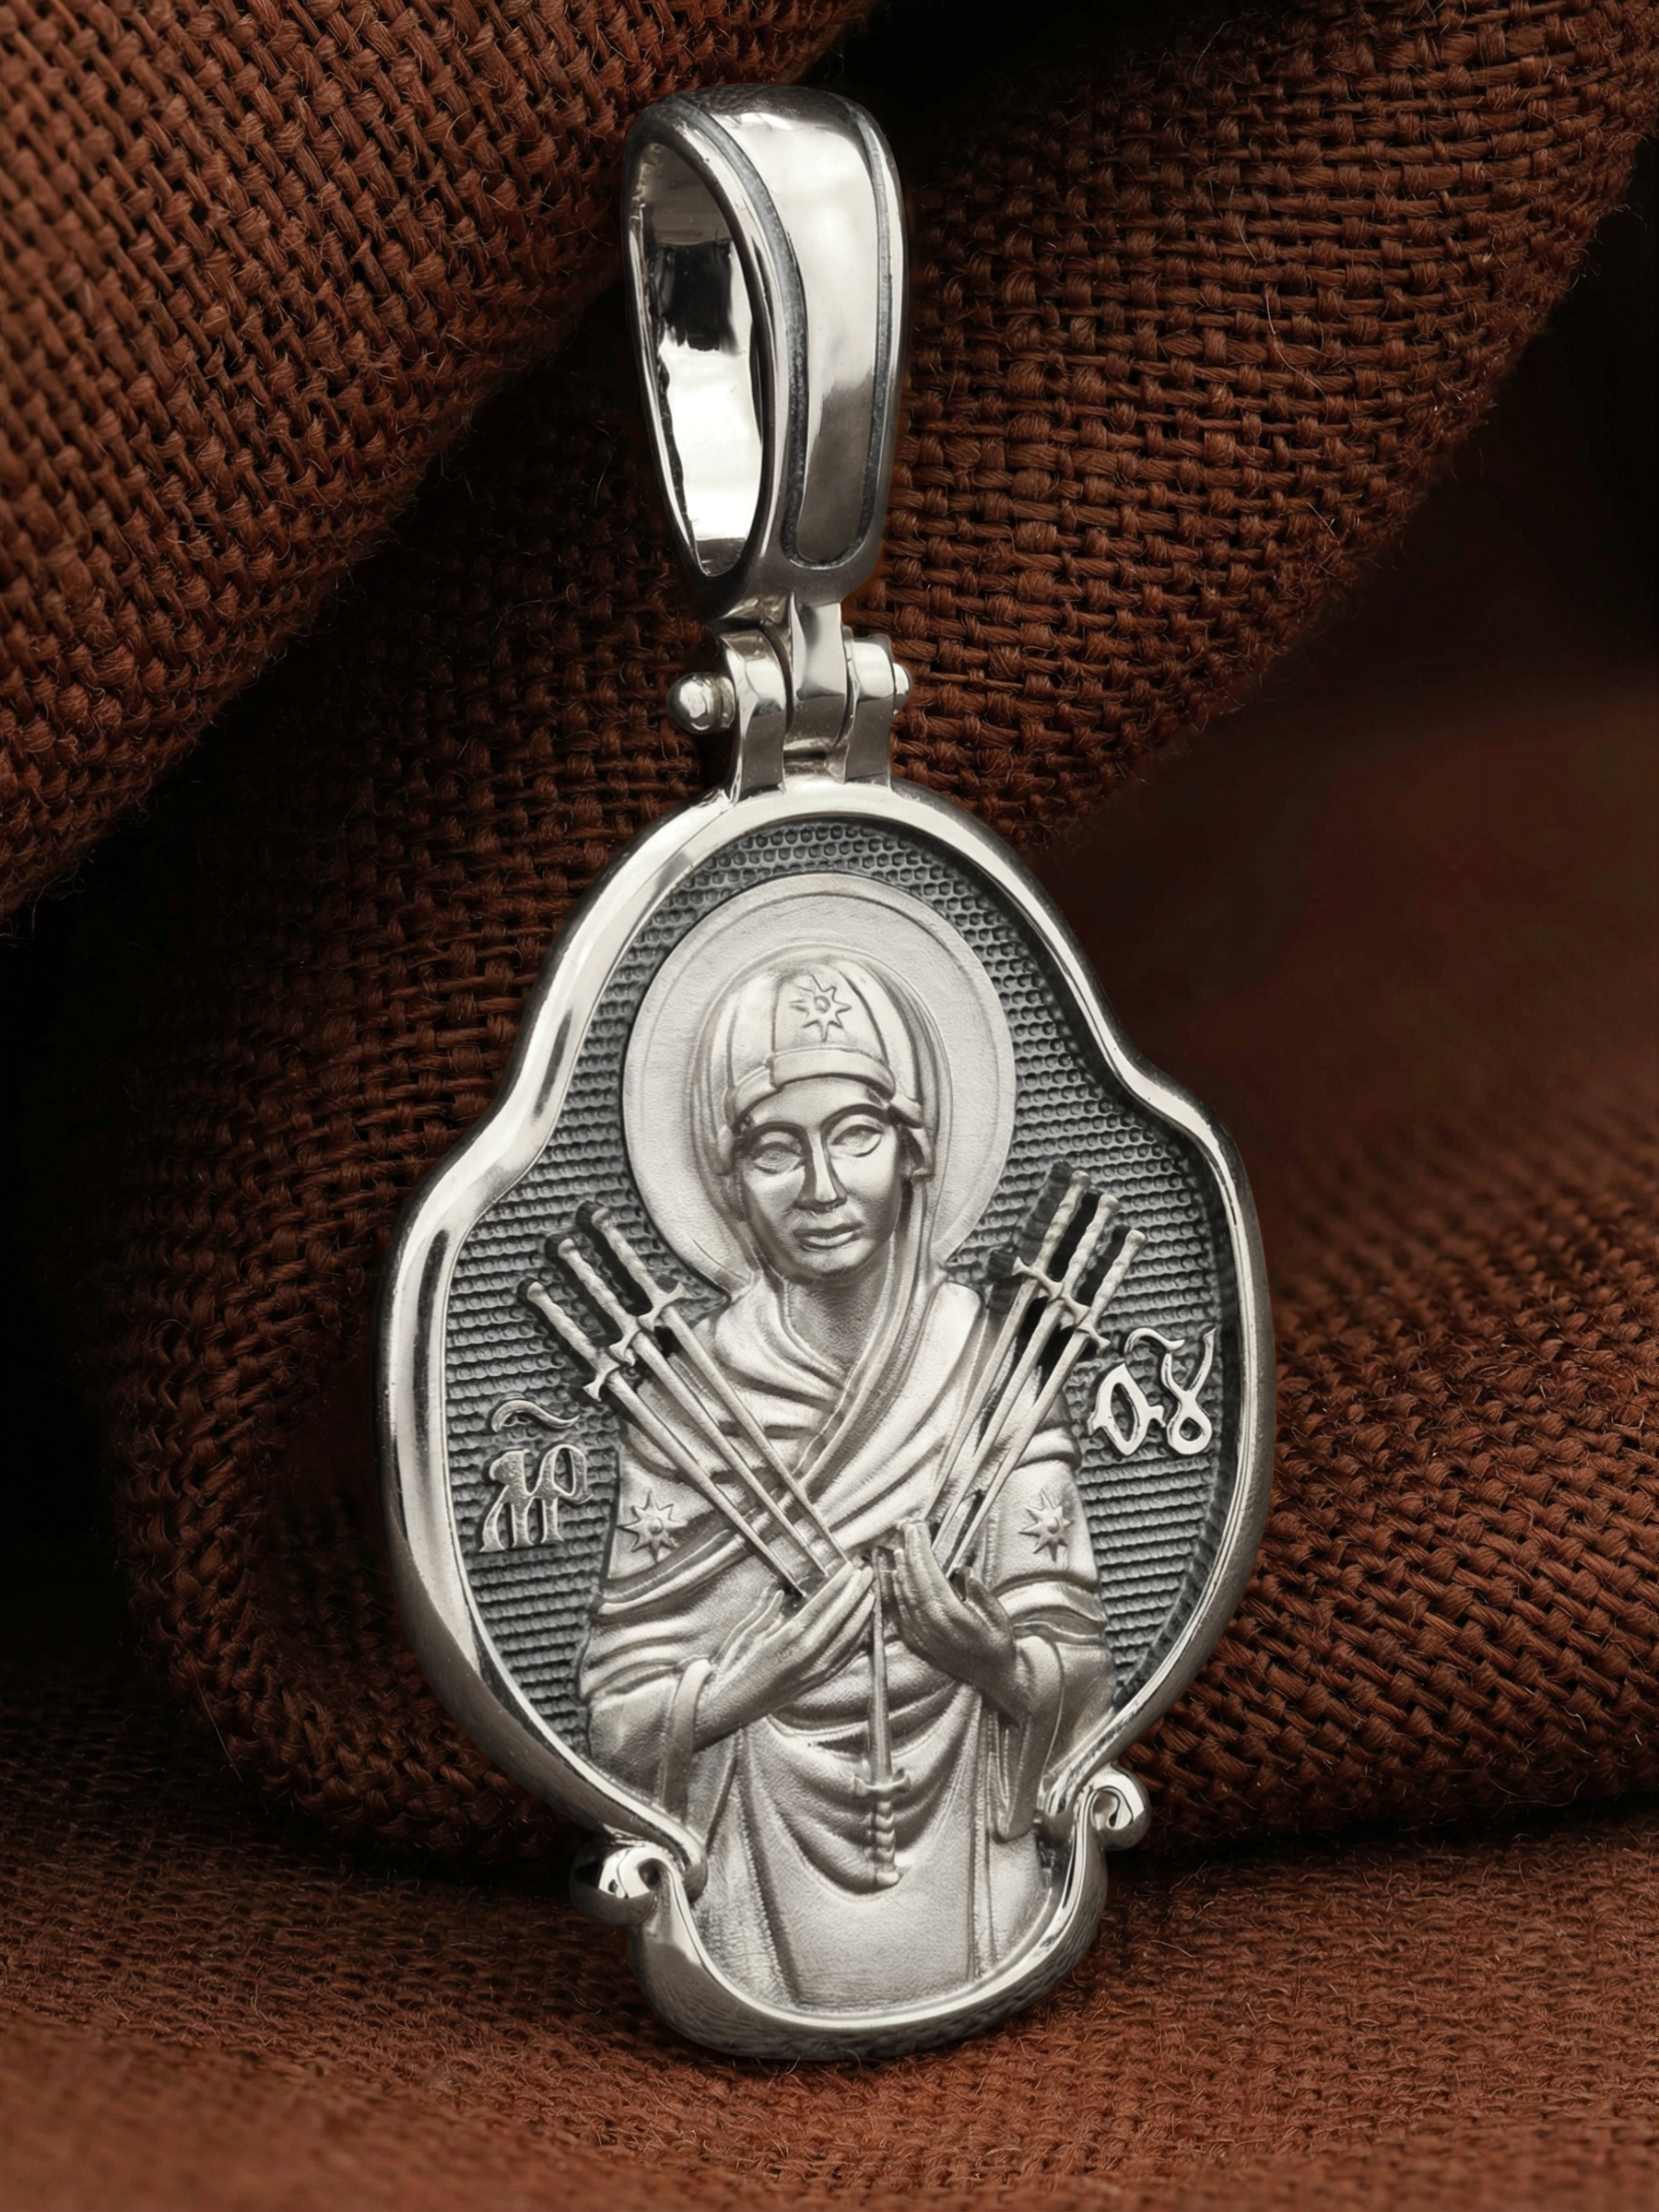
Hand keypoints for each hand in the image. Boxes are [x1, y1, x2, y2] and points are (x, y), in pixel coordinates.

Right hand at [693, 1562, 873, 1747]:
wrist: (728, 1710)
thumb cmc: (731, 1670)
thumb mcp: (744, 1634)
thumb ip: (765, 1611)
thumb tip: (780, 1590)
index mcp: (787, 1641)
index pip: (822, 1606)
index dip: (840, 1585)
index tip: (851, 1567)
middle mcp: (806, 1657)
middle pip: (841, 1620)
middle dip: (857, 1594)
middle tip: (868, 1572)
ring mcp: (814, 1673)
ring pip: (848, 1640)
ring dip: (862, 1616)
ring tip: (870, 1595)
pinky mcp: (815, 1684)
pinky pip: (844, 1659)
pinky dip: (857, 1641)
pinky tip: (862, 1629)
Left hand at [884, 1521, 1028, 1718]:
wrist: (993, 1679)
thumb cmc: (998, 1646)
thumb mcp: (999, 1618)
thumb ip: (981, 1595)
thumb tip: (964, 1572)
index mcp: (953, 1617)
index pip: (931, 1577)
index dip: (922, 1551)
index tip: (919, 1529)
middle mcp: (932, 1627)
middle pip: (914, 1582)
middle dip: (910, 1552)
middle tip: (908, 1528)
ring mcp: (921, 1636)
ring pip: (904, 1596)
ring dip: (900, 1568)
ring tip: (900, 1545)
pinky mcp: (916, 1642)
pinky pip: (898, 1613)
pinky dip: (892, 1593)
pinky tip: (890, 1576)